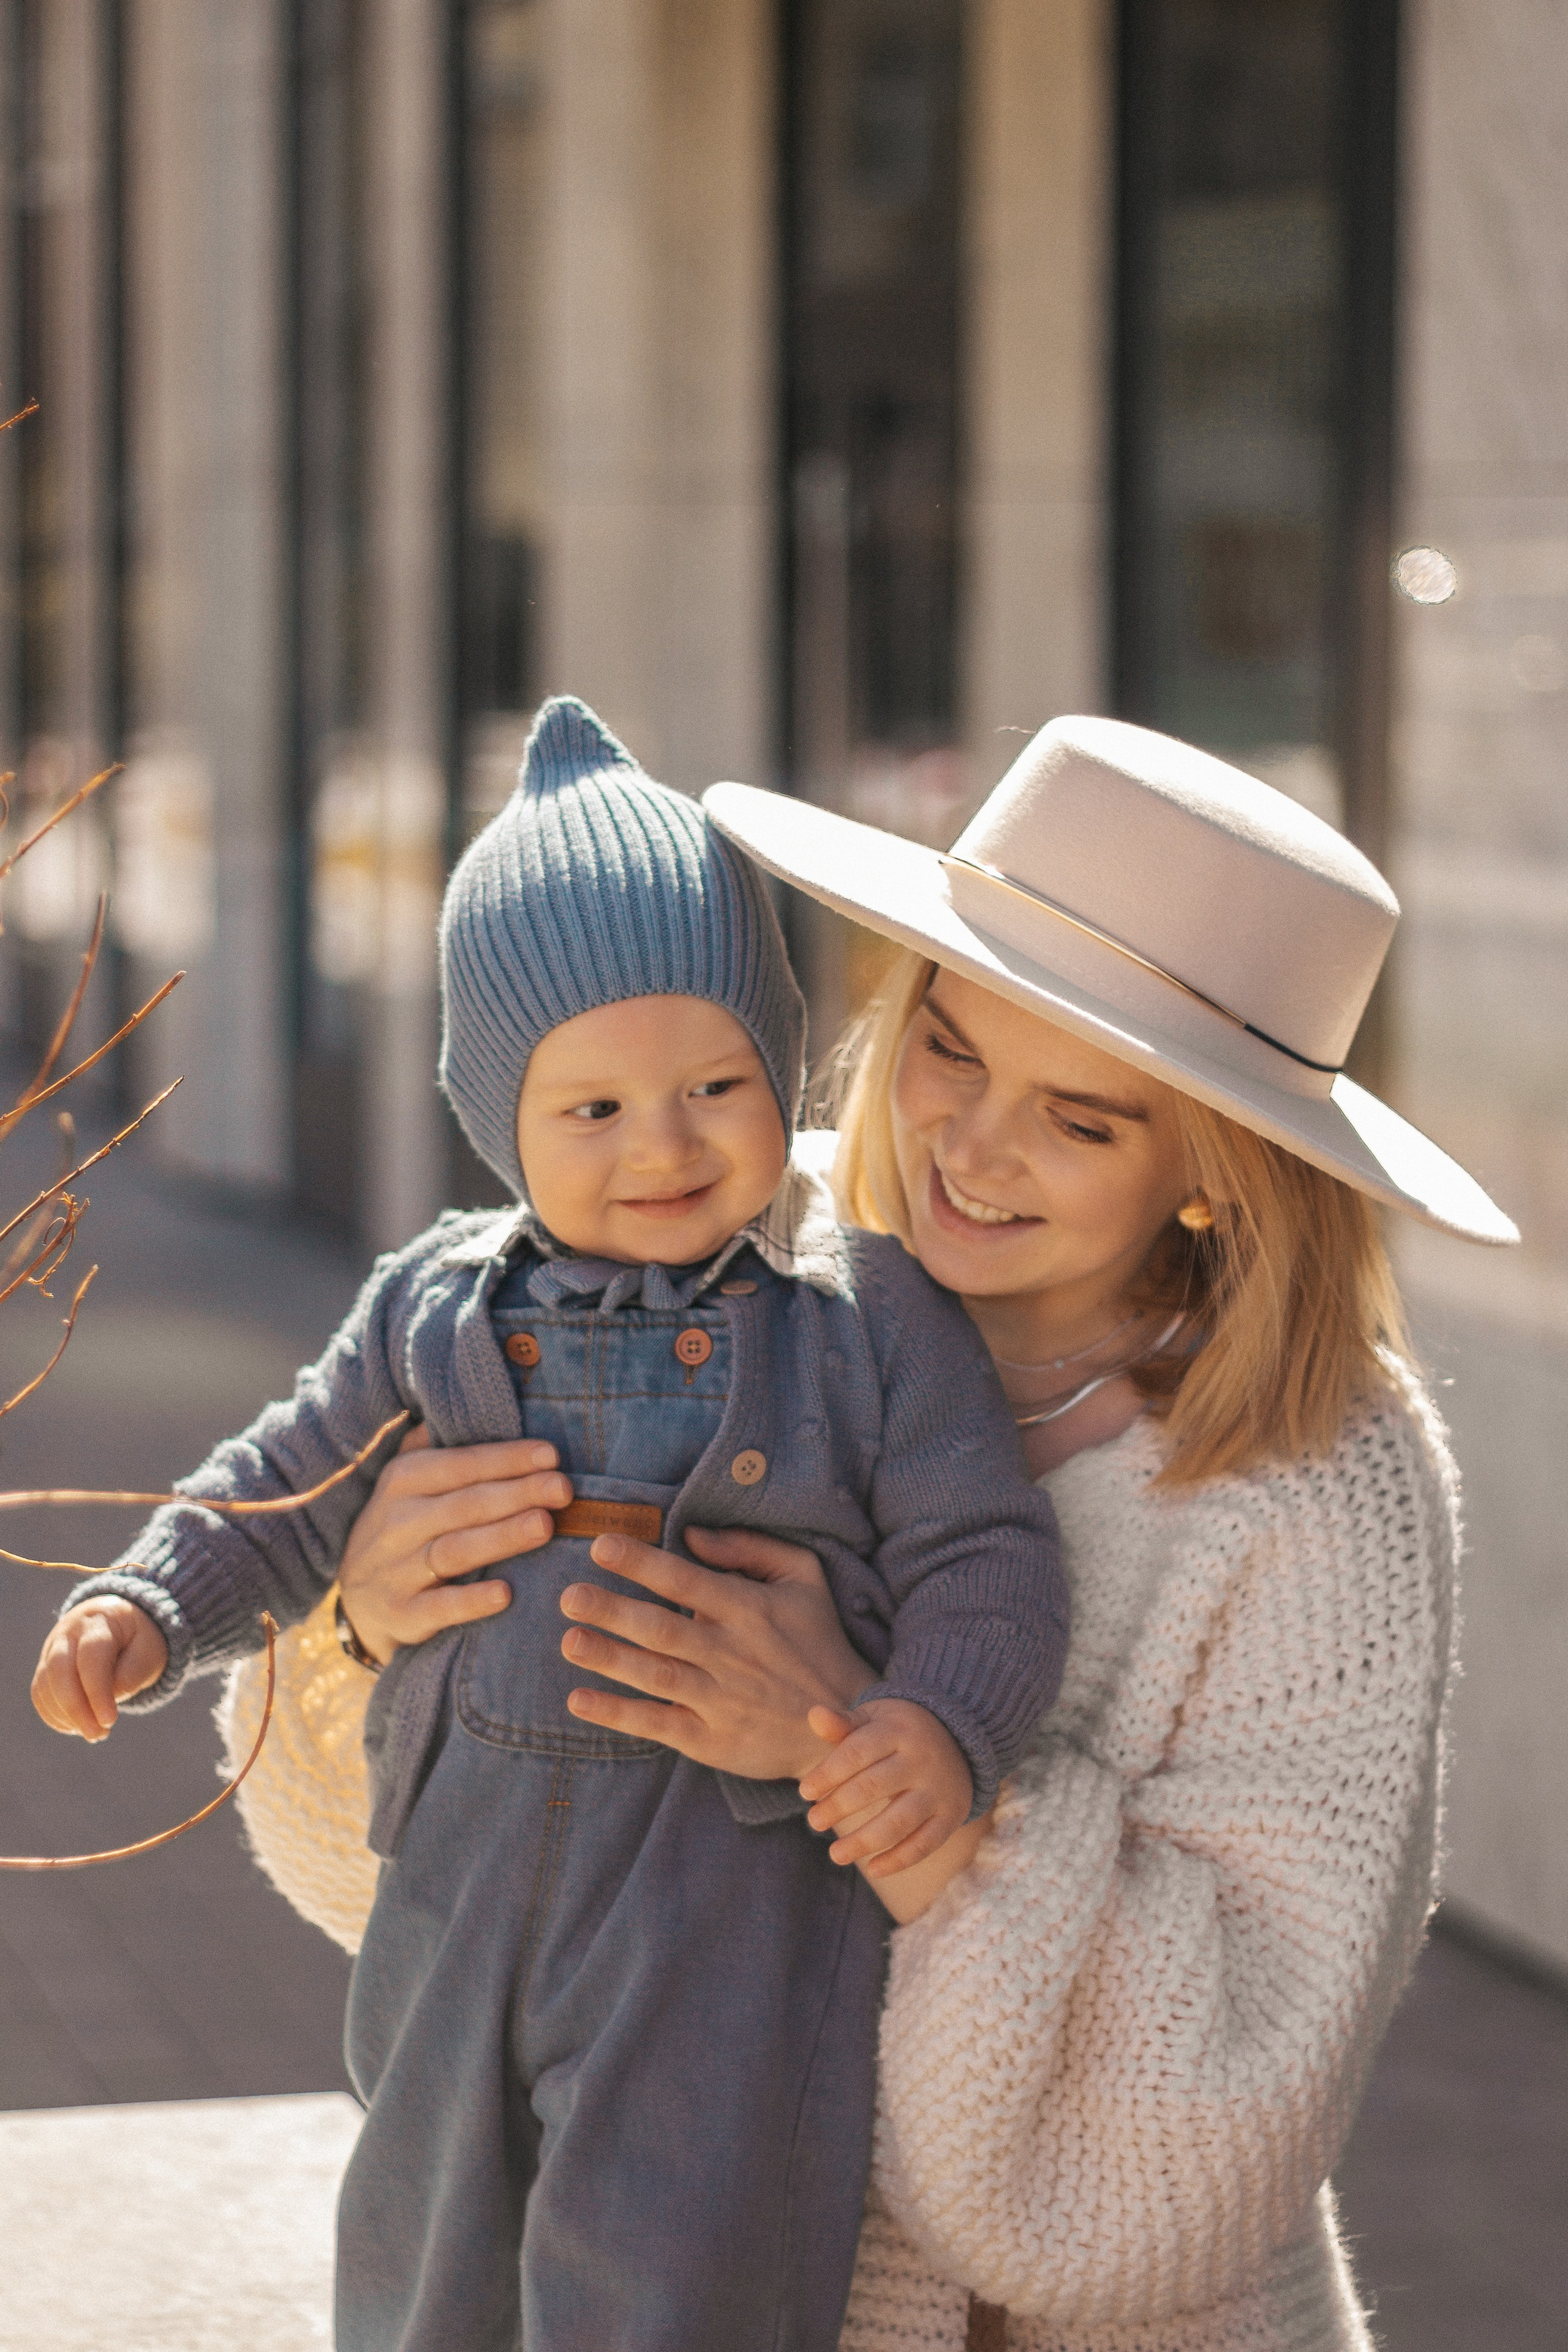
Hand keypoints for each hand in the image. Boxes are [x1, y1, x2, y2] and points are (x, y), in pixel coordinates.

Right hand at [32, 1597, 169, 1740]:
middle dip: (76, 1709)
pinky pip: (40, 1694)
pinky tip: (76, 1727)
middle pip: (61, 1670)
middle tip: (98, 1735)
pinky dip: (54, 1715)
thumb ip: (128, 1676)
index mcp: (101, 1619)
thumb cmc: (138, 1640)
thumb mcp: (147, 1652)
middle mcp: (70, 1630)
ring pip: (45, 1684)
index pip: (92, 1657)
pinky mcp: (45, 1665)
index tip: (110, 1721)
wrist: (120, 1623)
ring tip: (94, 1733)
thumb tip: (100, 1706)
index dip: (98, 1692)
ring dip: (66, 1716)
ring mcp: (53, 1647)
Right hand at [338, 1423, 573, 1664]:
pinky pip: (438, 1607)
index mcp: (404, 1480)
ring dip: (502, 1537)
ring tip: (544, 1526)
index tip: (552, 1455)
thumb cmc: (402, 1528)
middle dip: (518, 1493)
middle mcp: (397, 1521)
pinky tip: (505, 1594)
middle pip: (466, 1504)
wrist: (358, 1599)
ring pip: (455, 1550)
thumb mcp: (405, 1482)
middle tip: (564, 1489)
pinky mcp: (402, 1614)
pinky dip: (470, 1601)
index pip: (463, 1464)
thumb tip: (463, 1404)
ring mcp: (397, 1570)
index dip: (508, 1458)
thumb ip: (432, 1445)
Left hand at [558, 1526, 871, 1781]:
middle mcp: (731, 1654)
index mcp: (749, 1610)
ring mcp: (720, 1700)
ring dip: (609, 1659)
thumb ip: (749, 1548)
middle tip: (569, 1596)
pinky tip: (580, 1699)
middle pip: (663, 1629)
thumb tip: (692, 1536)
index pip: (686, 1581)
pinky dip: (619, 1714)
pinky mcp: (712, 1741)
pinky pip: (659, 1724)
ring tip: (569, 1640)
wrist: (845, 1727)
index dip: (643, 1563)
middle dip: (614, 1611)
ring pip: (656, 1675)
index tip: (601, 1545)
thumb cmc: (818, 1641)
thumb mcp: (803, 1578)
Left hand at [798, 1698, 972, 1877]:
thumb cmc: (898, 1733)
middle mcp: (921, 1759)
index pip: (857, 1753)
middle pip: (874, 1786)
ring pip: (899, 1821)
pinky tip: (873, 1869)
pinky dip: (899, 1860)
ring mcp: (938, 1790)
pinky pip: (925, 1844)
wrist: (959, 1738)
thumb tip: (814, 1715)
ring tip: (835, 1854)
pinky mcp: (951, 1816)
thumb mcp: (874, 1720)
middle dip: (839, 1806)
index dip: (828, 1774)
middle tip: (815, 1821)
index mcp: (897, 1731)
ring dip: (864, 1841)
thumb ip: (843, 1725)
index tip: (805, 1792)